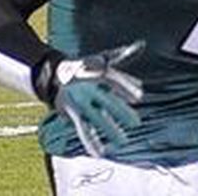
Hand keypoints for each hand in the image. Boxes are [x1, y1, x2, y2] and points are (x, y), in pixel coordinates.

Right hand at [49, 42, 143, 156]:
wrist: (55, 74)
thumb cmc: (86, 67)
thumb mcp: (103, 59)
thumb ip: (123, 54)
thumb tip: (142, 44)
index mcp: (96, 73)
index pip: (112, 79)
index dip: (126, 87)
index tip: (139, 96)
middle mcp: (88, 88)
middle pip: (106, 100)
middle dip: (120, 111)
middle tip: (136, 123)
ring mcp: (80, 101)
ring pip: (95, 117)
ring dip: (109, 129)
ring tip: (123, 142)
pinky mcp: (74, 114)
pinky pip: (83, 129)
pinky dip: (90, 141)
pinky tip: (99, 153)